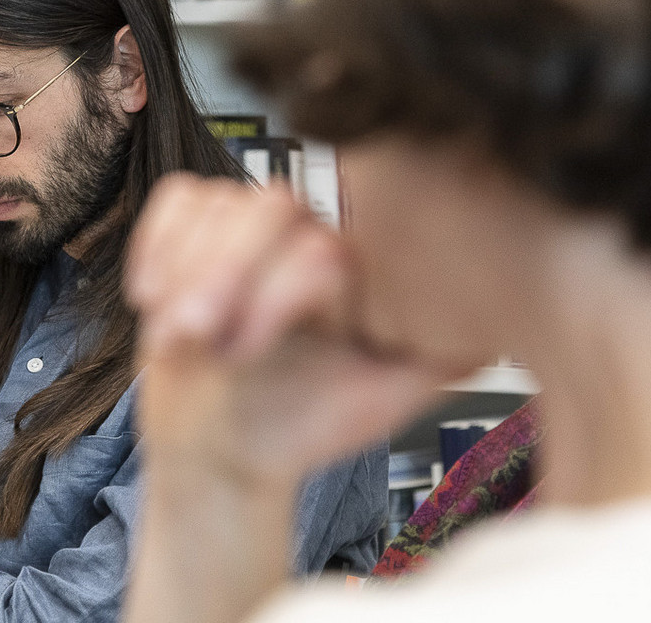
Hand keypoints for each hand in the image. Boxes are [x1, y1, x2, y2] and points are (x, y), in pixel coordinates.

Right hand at [126, 174, 454, 491]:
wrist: (228, 451)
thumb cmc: (303, 428)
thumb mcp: (379, 403)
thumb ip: (440, 360)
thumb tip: (495, 330)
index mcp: (355, 271)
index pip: (323, 246)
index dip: (278, 292)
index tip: (244, 351)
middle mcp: (308, 237)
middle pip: (269, 206)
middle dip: (225, 275)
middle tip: (198, 339)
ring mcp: (252, 231)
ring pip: (217, 202)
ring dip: (183, 270)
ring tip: (178, 336)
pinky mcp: (199, 228)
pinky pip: (178, 199)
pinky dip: (158, 244)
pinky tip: (154, 296)